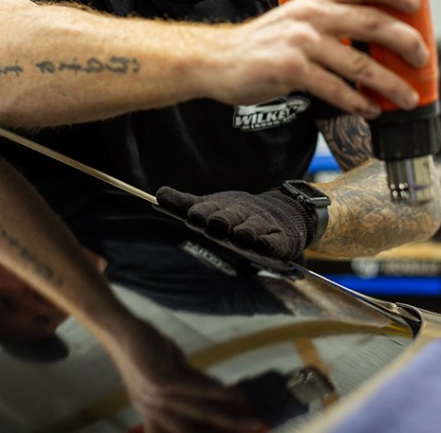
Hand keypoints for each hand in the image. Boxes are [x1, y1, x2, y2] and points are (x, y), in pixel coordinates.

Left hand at [108, 320, 267, 432]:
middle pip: (192, 432)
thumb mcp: (174, 371)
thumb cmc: (148, 350)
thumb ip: (196, 384)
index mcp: (152, 415)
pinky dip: (217, 392)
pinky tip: (234, 394)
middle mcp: (152, 412)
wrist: (121, 331)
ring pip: (199, 413)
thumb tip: (226, 394)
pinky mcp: (158, 381)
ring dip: (229, 418)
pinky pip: (194, 389)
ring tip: (252, 421)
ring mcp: (154, 398)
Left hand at [155, 187, 314, 260]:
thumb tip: (158, 194)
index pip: (211, 208)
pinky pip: (275, 242)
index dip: (204, 210)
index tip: (194, 214)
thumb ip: (185, 203)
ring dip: (247, 231)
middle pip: (232, 216)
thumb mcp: (212, 206)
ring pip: (253, 228)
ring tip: (241, 235)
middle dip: (224, 219)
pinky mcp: (280, 240)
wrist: (281, 214)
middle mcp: (243, 215)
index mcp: (224, 207)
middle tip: (215, 223)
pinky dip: (270, 243)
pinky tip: (264, 245)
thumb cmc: (237, 213)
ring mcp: (262, 227)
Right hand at [211, 0, 428, 117]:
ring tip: (406, 98)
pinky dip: (358, 102)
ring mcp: (302, 41)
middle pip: (373, 22)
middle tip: (422, 59)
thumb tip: (376, 36)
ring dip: (390, 84)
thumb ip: (331, 19)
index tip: (417, 3)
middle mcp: (312, 15)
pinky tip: (370, 110)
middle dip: (406, 42)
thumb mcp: (298, 18)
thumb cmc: (262, 43)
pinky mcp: (291, 69)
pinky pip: (336, 88)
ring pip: (360, 63)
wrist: (217, 60)